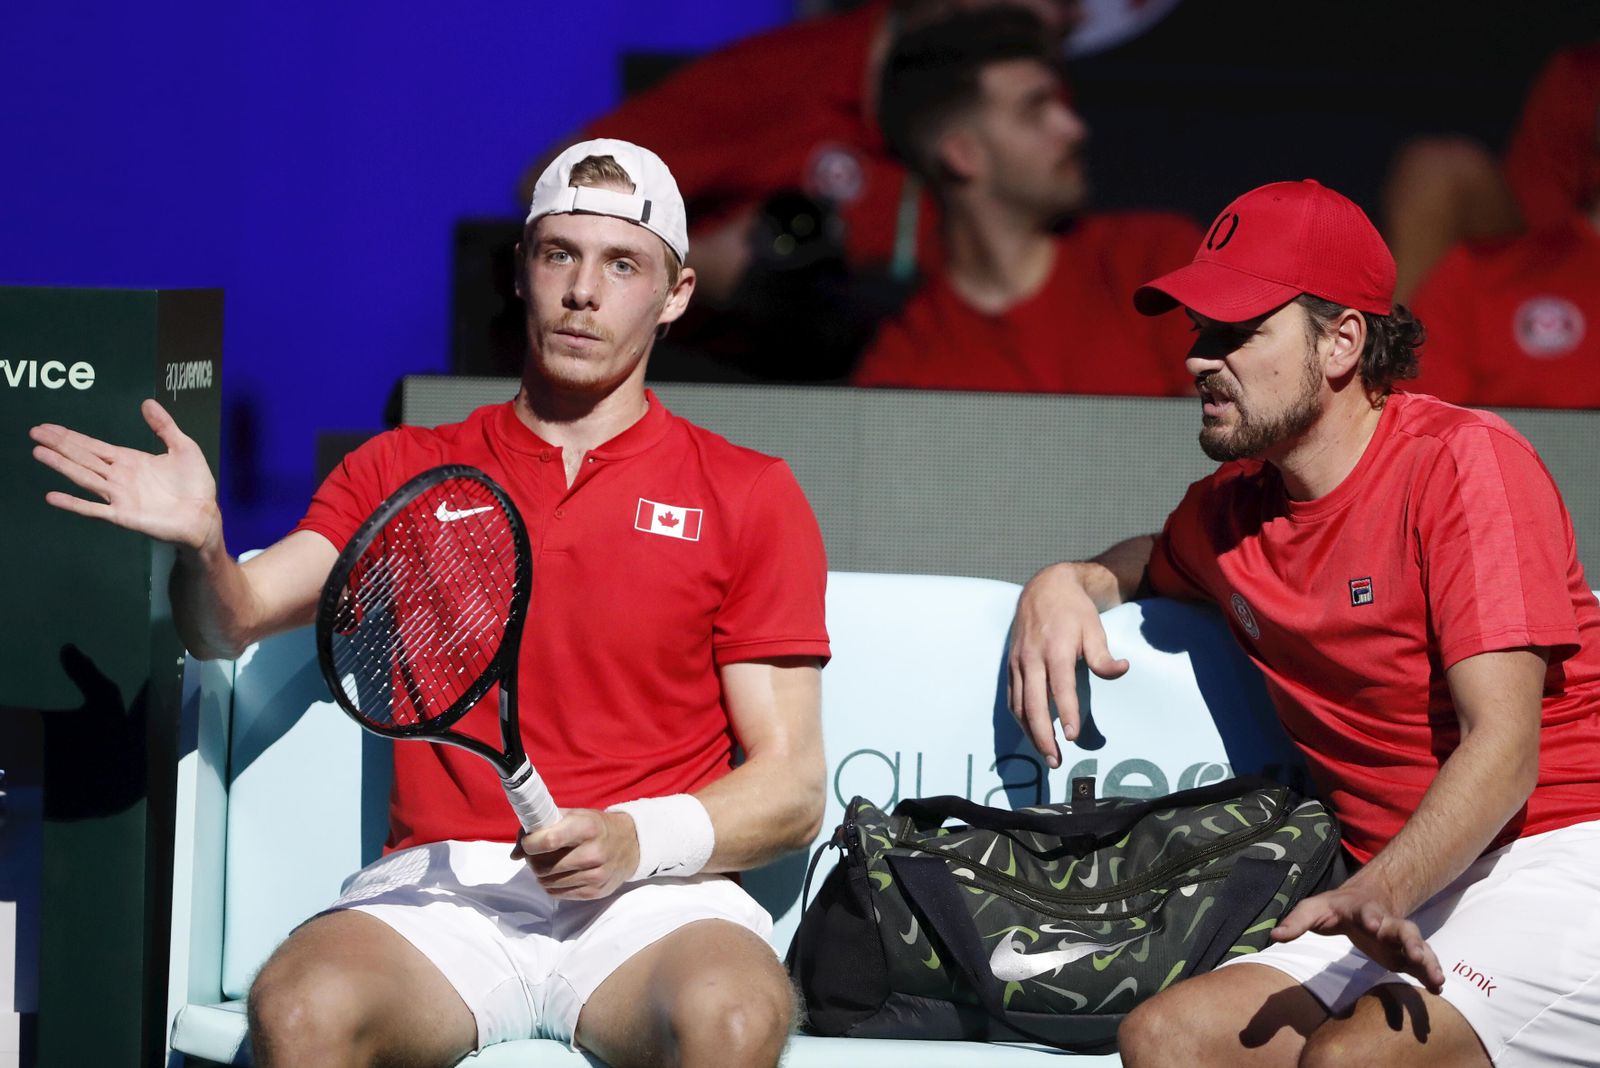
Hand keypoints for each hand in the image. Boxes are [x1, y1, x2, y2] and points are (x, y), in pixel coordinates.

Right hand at [30, 399, 220, 551]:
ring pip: (84, 477)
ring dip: (61, 465)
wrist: (204, 515)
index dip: (71, 436)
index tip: (49, 427)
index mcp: (130, 460)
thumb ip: (164, 426)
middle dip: (59, 444)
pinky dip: (74, 504)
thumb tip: (147, 402)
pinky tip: (53, 496)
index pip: (94, 446)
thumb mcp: (183, 447)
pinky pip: (94, 509)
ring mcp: (119, 496)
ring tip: (38, 452)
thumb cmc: (195, 484)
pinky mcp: (123, 515)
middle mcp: (119, 477)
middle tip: (34, 432)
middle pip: (83, 457)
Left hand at [515, 809, 638, 900]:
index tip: (528, 842)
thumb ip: (541, 827)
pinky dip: (551, 885)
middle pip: (544, 866)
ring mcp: (596, 875)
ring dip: (541, 874)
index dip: (530, 844)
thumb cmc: (595, 827)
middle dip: (532, 861)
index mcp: (587, 827)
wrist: (630, 844)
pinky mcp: (595, 892)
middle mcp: (593, 853)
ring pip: (548, 883)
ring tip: (549, 862)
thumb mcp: (573, 815)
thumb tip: (515, 854)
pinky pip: (558, 894)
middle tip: (537, 854)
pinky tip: (559, 873)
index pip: (549, 841)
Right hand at [1007, 562, 1128, 767]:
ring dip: (1030, 732)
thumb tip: (1121, 671)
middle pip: (1034, 704)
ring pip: (1019, 705)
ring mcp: (1019, 663)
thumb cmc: (1073, 610)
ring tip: (1046, 753)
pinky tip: (1031, 731)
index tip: (1073, 736)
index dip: (1067, 713)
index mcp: (1055, 650)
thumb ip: (1103, 655)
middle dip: (1043, 735)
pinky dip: (1020, 718)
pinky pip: (1012, 697)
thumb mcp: (1094, 627)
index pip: (1060, 688)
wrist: (1044, 588)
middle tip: (1056, 759)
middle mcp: (1033, 659)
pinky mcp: (1011, 665)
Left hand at [1272, 885, 1443, 993]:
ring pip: (1419, 947)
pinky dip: (1430, 973)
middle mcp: (1387, 923)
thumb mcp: (1313, 909)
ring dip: (1427, 960)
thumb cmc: (1336, 908)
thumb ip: (1296, 921)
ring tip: (1436, 978)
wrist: (1366, 901)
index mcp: (1364, 911)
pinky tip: (1438, 987)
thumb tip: (1274, 936)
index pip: (1368, 912)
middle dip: (1409, 940)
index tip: (1374, 924)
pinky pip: (1422, 963)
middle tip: (1415, 952)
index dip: (1372, 916)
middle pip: (1402, 929)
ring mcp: (1400, 939)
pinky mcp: (1406, 955)